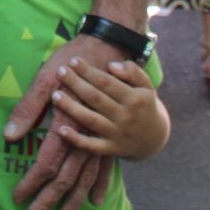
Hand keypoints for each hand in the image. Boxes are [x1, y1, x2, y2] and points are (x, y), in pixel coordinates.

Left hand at [8, 33, 125, 208]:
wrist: (109, 49)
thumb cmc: (72, 61)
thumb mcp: (44, 79)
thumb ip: (28, 109)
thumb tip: (9, 135)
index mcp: (66, 124)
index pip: (47, 164)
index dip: (32, 182)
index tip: (18, 196)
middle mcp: (85, 136)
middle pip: (67, 178)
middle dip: (50, 198)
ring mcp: (99, 136)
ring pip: (86, 177)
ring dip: (73, 198)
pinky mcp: (108, 132)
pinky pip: (105, 167)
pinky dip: (100, 184)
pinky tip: (96, 199)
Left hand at [51, 57, 167, 161]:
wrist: (154, 138)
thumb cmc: (144, 105)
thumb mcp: (146, 86)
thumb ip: (133, 72)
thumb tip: (111, 65)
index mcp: (135, 99)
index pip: (106, 82)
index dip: (88, 71)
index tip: (73, 61)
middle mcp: (126, 117)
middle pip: (95, 98)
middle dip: (75, 84)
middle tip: (60, 72)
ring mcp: (118, 135)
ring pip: (90, 120)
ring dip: (70, 108)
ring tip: (55, 95)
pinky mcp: (111, 149)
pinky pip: (92, 146)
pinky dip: (76, 140)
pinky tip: (60, 130)